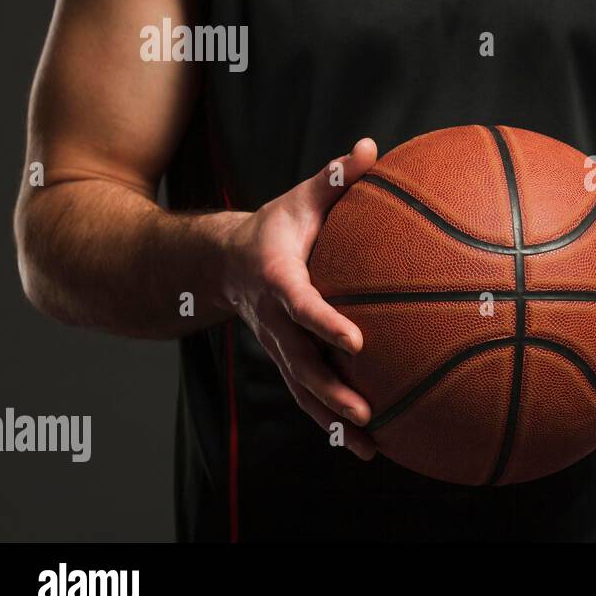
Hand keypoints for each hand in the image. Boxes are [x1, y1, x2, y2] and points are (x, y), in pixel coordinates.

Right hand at [219, 139, 378, 459]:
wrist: (223, 262)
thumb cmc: (277, 225)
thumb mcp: (302, 197)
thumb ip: (337, 176)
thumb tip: (372, 148)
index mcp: (277, 277)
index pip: (301, 304)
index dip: (324, 323)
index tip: (356, 341)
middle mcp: (273, 319)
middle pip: (299, 363)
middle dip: (330, 391)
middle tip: (365, 412)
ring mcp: (276, 345)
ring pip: (302, 389)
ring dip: (333, 421)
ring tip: (372, 447)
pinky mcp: (286, 360)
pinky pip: (308, 396)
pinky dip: (333, 425)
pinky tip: (370, 447)